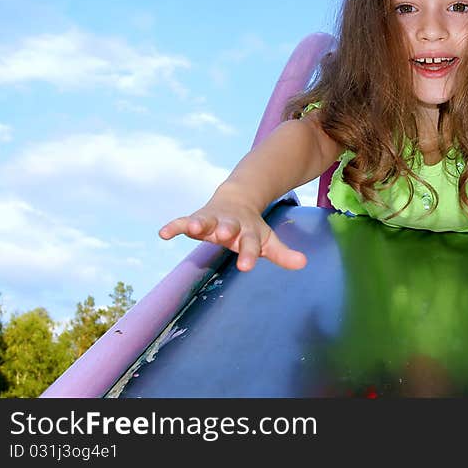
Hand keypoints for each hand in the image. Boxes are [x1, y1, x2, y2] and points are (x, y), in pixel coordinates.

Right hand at [158, 202, 306, 271]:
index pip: (251, 245)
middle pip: (229, 228)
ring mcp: (214, 219)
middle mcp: (231, 224)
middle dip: (227, 230)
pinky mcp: (197, 218)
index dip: (249, 255)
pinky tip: (162, 233)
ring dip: (200, 223)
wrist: (238, 200)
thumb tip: (304, 264)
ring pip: (206, 220)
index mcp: (249, 232)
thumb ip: (283, 254)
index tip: (245, 267)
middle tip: (225, 234)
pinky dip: (174, 226)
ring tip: (193, 228)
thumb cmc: (252, 228)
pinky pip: (183, 221)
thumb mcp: (267, 241)